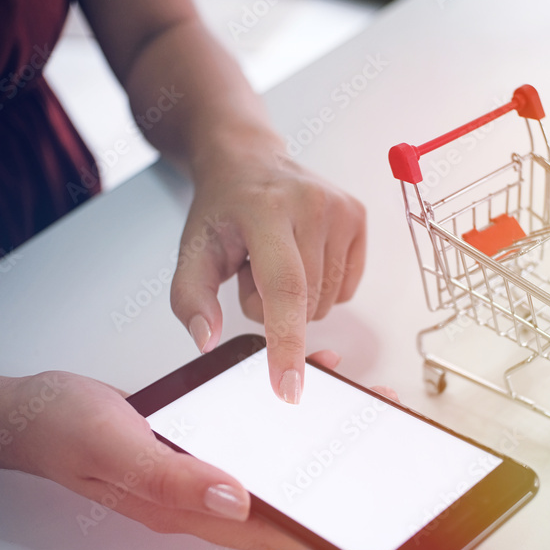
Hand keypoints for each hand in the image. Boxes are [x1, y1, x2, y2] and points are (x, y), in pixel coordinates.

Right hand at [3, 350, 396, 549]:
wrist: (27, 410)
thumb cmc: (62, 430)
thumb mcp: (116, 447)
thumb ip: (173, 477)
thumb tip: (236, 498)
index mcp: (184, 509)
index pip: (265, 531)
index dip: (313, 526)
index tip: (356, 510)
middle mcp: (197, 495)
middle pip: (278, 498)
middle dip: (328, 478)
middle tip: (371, 441)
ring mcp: (196, 469)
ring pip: (268, 466)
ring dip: (309, 443)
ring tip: (349, 406)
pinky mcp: (194, 443)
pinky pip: (248, 436)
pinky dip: (277, 415)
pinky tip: (294, 382)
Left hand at [169, 136, 365, 404]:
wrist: (249, 161)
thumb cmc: (223, 209)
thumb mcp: (193, 250)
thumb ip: (190, 299)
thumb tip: (207, 340)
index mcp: (267, 211)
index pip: (285, 288)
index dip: (287, 342)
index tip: (290, 388)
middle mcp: (312, 205)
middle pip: (305, 303)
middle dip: (274, 308)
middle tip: (253, 271)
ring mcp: (341, 210)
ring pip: (327, 302)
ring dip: (298, 299)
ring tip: (276, 260)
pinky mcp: (358, 218)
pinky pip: (346, 289)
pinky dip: (321, 288)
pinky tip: (301, 257)